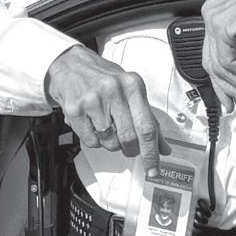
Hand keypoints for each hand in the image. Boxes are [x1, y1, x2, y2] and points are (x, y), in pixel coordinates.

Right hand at [46, 45, 169, 175]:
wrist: (71, 65)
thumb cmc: (104, 79)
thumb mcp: (131, 90)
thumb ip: (148, 118)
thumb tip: (163, 148)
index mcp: (133, 85)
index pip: (147, 126)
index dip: (151, 153)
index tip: (154, 170)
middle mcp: (114, 91)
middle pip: (129, 138)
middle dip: (131, 149)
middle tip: (129, 147)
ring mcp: (93, 100)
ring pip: (110, 142)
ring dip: (112, 144)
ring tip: (108, 127)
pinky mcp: (75, 110)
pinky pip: (92, 142)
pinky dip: (96, 141)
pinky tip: (94, 125)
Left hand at [201, 0, 235, 110]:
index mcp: (216, 18)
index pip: (211, 58)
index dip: (222, 84)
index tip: (232, 101)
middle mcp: (211, 16)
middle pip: (211, 65)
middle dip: (231, 88)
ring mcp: (214, 19)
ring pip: (220, 67)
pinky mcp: (223, 25)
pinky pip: (229, 62)